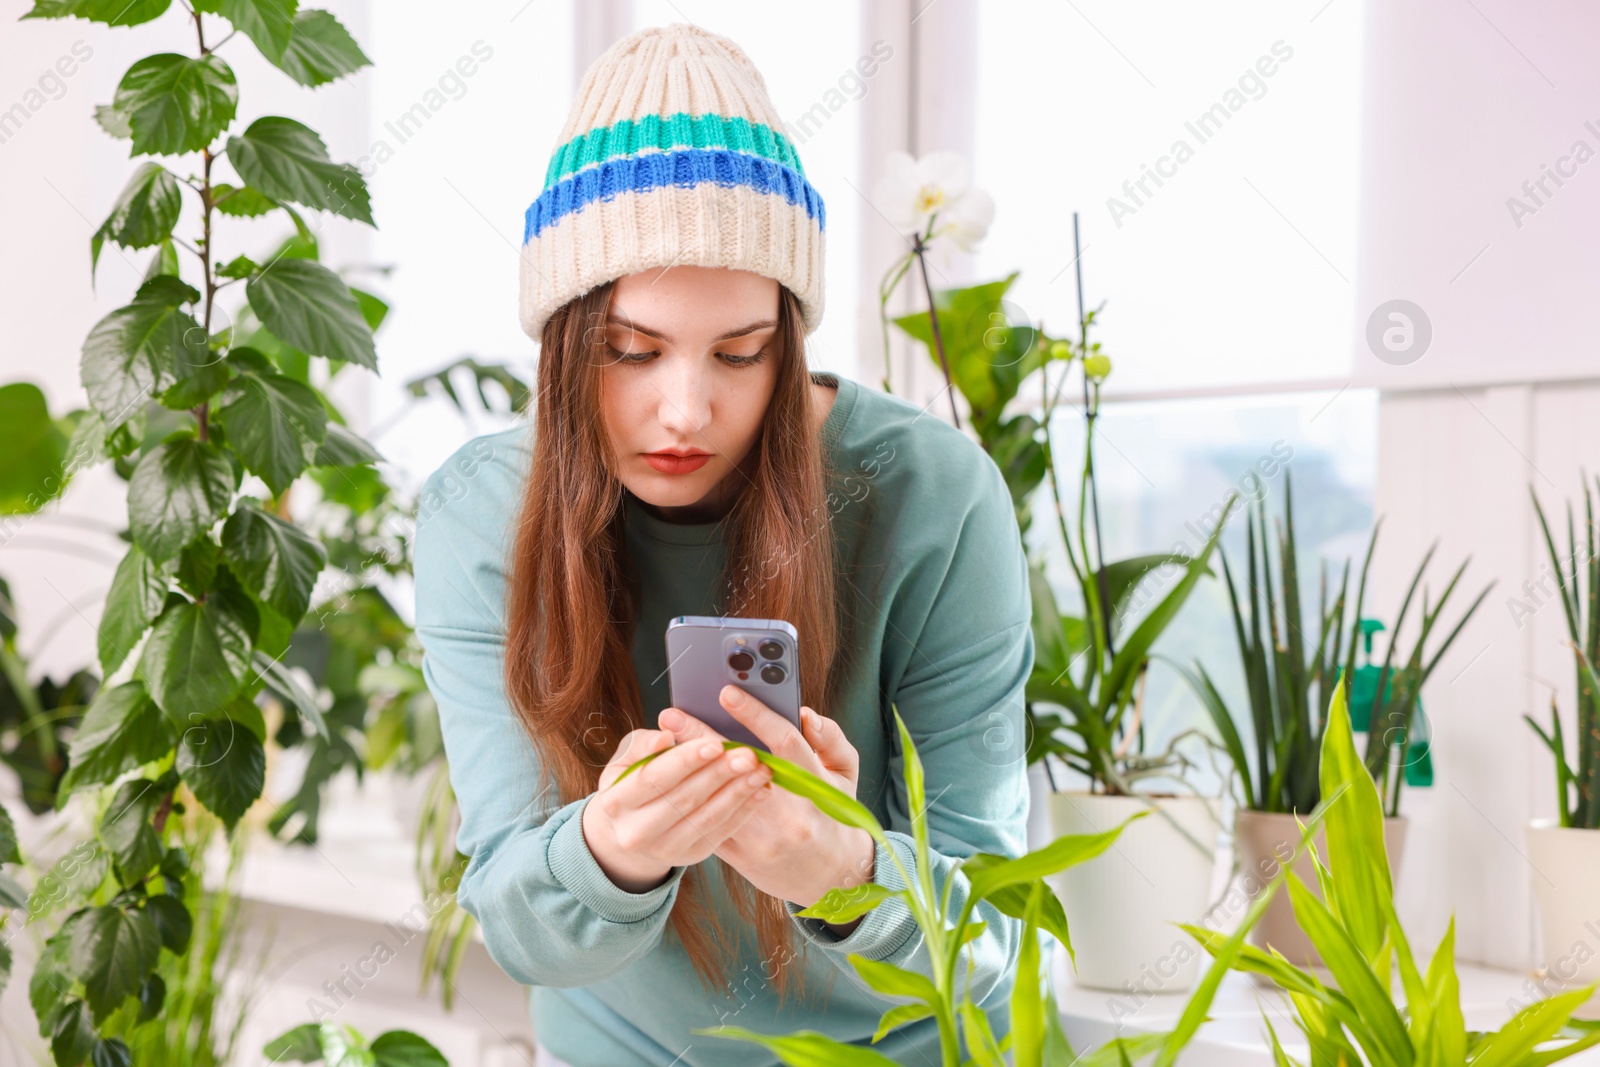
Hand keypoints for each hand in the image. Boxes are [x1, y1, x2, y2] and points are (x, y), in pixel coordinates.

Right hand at [581, 723, 772, 892]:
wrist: (631, 829)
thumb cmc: (633, 780)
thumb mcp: (626, 759)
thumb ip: (643, 745)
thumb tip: (665, 738)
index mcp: (615, 803)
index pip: (654, 778)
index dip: (686, 761)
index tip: (715, 744)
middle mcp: (636, 833)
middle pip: (685, 799)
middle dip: (720, 775)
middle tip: (749, 754)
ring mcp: (665, 849)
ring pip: (707, 818)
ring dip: (739, 792)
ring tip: (762, 769)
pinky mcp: (692, 856)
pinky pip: (722, 831)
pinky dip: (744, 809)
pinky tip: (761, 788)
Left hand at [660, 686, 875, 920]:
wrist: (831, 878)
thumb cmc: (833, 816)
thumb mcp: (845, 775)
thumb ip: (831, 740)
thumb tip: (805, 715)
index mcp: (815, 786)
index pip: (784, 742)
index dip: (754, 715)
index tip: (726, 693)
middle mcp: (787, 813)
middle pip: (737, 769)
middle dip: (701, 738)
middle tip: (672, 715)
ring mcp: (761, 838)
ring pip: (715, 799)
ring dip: (685, 771)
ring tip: (660, 744)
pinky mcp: (741, 856)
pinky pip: (707, 824)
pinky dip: (687, 801)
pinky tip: (667, 782)